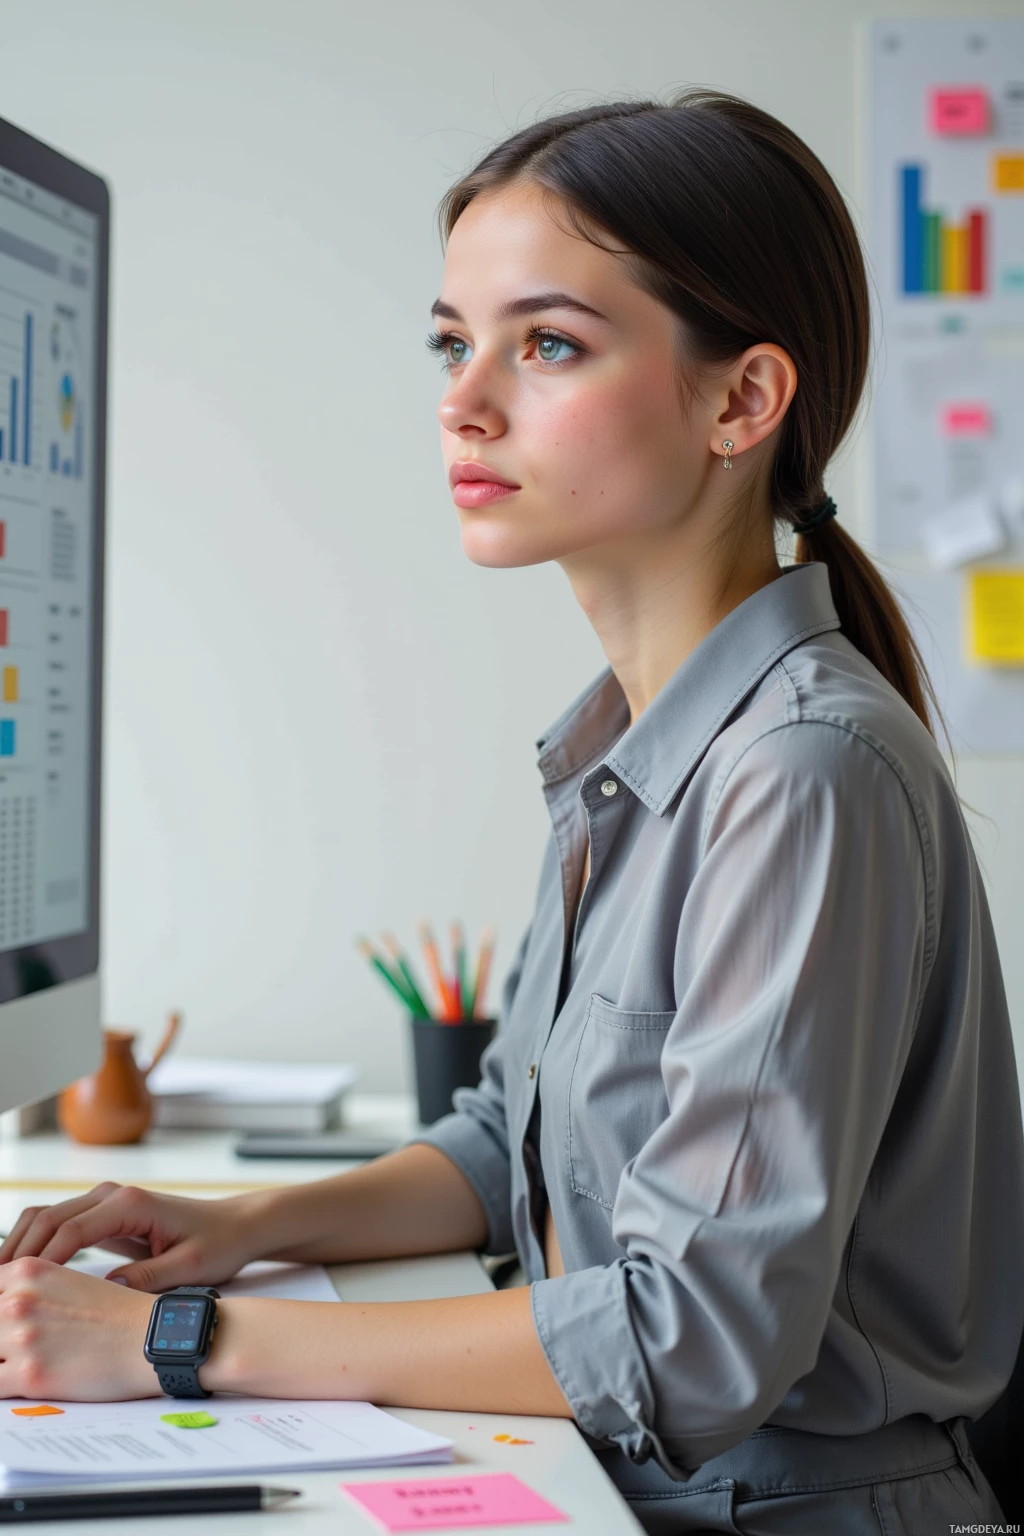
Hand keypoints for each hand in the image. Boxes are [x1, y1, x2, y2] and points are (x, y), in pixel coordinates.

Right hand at [0, 1184, 262, 1290]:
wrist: (235, 1226)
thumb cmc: (218, 1244)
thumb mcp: (192, 1267)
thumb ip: (151, 1279)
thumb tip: (109, 1288)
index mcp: (131, 1205)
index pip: (70, 1231)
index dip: (41, 1262)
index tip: (20, 1291)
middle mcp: (112, 1196)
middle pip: (47, 1218)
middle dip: (18, 1253)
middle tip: (0, 1291)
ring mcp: (105, 1203)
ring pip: (46, 1217)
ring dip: (21, 1246)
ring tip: (3, 1283)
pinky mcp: (104, 1216)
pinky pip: (59, 1225)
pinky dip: (36, 1244)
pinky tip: (23, 1274)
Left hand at [0, 1258, 156, 1400]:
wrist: (152, 1336)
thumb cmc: (116, 1313)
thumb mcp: (65, 1283)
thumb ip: (25, 1293)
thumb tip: (1, 1310)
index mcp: (28, 1270)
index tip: (1, 1327)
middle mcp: (20, 1299)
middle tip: (10, 1347)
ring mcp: (23, 1337)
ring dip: (0, 1360)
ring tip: (17, 1364)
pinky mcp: (31, 1376)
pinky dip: (1, 1387)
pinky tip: (17, 1384)